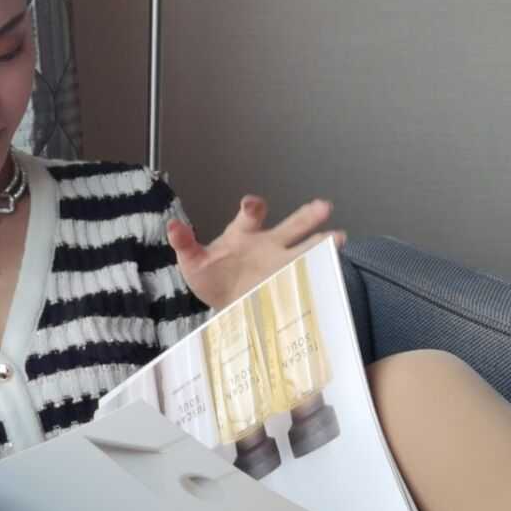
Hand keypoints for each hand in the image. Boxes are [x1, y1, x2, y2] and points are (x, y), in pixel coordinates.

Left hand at [165, 192, 347, 314]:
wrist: (223, 306)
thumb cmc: (211, 277)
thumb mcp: (193, 261)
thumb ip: (184, 244)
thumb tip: (172, 226)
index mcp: (244, 233)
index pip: (251, 213)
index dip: (252, 206)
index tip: (252, 205)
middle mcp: (269, 244)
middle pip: (292, 225)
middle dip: (307, 215)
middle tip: (324, 206)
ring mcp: (282, 264)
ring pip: (308, 249)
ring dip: (323, 244)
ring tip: (339, 239)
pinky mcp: (289, 284)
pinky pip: (308, 277)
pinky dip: (319, 274)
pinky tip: (333, 270)